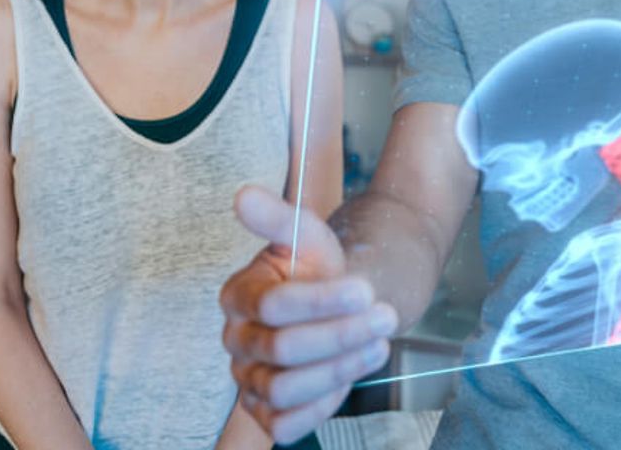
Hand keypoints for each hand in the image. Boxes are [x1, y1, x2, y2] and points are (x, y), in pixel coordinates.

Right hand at [220, 186, 397, 443]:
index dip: (322, 301)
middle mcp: (236, 342)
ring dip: (339, 367)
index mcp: (237, 296)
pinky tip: (353, 372)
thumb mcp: (308, 235)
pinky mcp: (266, 412)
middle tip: (384, 316)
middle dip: (340, 334)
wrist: (333, 302)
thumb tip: (244, 195)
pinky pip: (284, 425)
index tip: (365, 289)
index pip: (273, 306)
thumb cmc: (317, 268)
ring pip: (284, 390)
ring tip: (379, 343)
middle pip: (282, 350)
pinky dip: (321, 404)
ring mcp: (248, 380)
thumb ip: (279, 218)